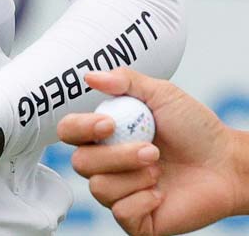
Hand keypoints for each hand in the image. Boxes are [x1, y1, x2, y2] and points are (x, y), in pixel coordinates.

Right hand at [58, 69, 244, 235]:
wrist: (228, 165)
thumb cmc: (198, 130)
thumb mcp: (163, 95)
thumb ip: (126, 81)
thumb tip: (90, 77)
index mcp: (106, 135)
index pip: (69, 131)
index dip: (80, 128)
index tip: (109, 124)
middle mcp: (107, 164)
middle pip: (80, 163)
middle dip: (116, 156)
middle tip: (152, 151)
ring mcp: (120, 192)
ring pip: (99, 188)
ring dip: (133, 177)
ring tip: (160, 171)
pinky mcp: (136, 219)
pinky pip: (120, 213)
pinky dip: (142, 201)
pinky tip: (161, 194)